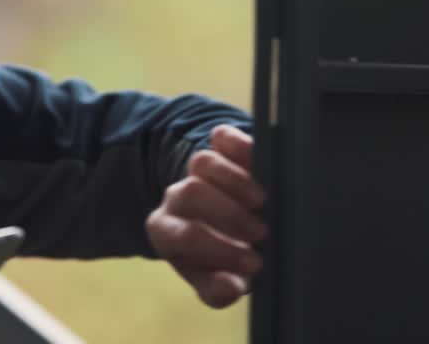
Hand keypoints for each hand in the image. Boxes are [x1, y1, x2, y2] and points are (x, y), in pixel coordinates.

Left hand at [146, 125, 266, 307]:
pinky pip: (221, 138)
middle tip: (261, 232)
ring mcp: (195, 171)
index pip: (187, 236)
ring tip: (262, 201)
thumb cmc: (222, 261)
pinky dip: (238, 144)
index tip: (255, 262)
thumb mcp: (218, 281)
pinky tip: (258, 160)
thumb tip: (227, 286)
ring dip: (235, 181)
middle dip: (229, 213)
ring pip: (202, 162)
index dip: (222, 249)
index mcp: (166, 233)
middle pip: (191, 192)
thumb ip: (218, 290)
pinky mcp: (219, 149)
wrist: (229, 229)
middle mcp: (175, 198)